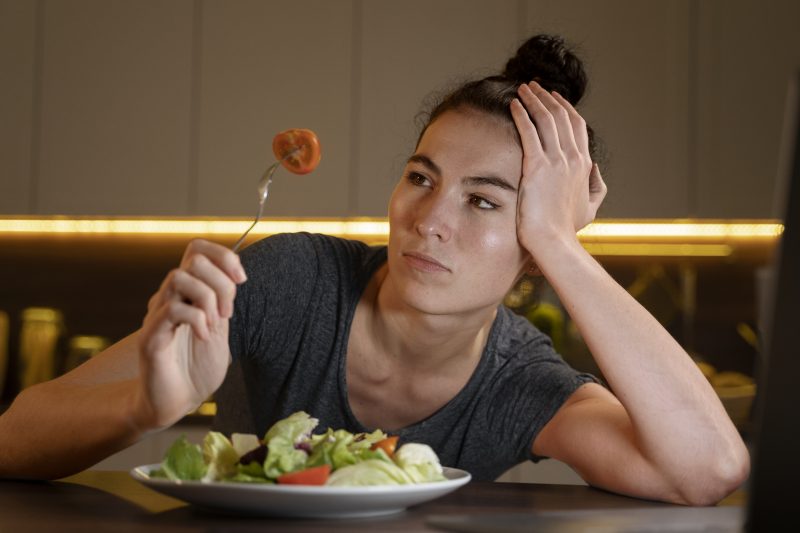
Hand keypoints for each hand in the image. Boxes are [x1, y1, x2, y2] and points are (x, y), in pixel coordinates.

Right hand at [135, 239, 246, 429]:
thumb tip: (235, 273)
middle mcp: (168, 297)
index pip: (196, 248)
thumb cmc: (198, 366)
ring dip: (207, 298)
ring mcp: (157, 315)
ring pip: (179, 277)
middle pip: (193, 260)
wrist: (178, 400)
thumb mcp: (219, 326)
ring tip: (216, 324)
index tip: (241, 279)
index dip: (223, 255)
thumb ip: (222, 300)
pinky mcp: (150, 337)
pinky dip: (197, 320)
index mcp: (187, 292)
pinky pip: (172, 310)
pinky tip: (205, 337)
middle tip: (227, 313)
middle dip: (221, 282)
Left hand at [510, 81, 606, 253]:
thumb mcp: (590, 207)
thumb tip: (595, 170)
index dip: (564, 108)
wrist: (553, 241)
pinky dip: (522, 115)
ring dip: (534, 99)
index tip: (553, 97)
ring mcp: (556, 162)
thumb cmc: (567, 229)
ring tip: (522, 88)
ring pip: (546, 120)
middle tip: (534, 85)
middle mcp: (573, 159)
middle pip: (561, 117)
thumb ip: (596, 186)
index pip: (576, 126)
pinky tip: (514, 104)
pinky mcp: (537, 168)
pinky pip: (529, 133)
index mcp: (584, 165)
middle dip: (547, 97)